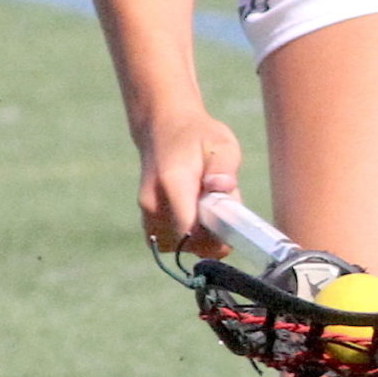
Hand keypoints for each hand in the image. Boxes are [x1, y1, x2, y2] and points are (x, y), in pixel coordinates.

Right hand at [136, 108, 242, 253]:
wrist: (163, 129)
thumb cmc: (197, 136)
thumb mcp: (221, 142)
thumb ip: (223, 166)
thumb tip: (221, 186)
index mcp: (172, 182)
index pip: (188, 229)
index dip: (214, 237)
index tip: (230, 224)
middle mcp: (153, 202)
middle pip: (186, 243)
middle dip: (211, 237)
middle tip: (222, 210)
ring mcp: (146, 214)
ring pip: (178, 247)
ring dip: (199, 239)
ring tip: (208, 210)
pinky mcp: (147, 221)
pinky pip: (170, 244)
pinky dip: (186, 238)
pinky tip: (196, 217)